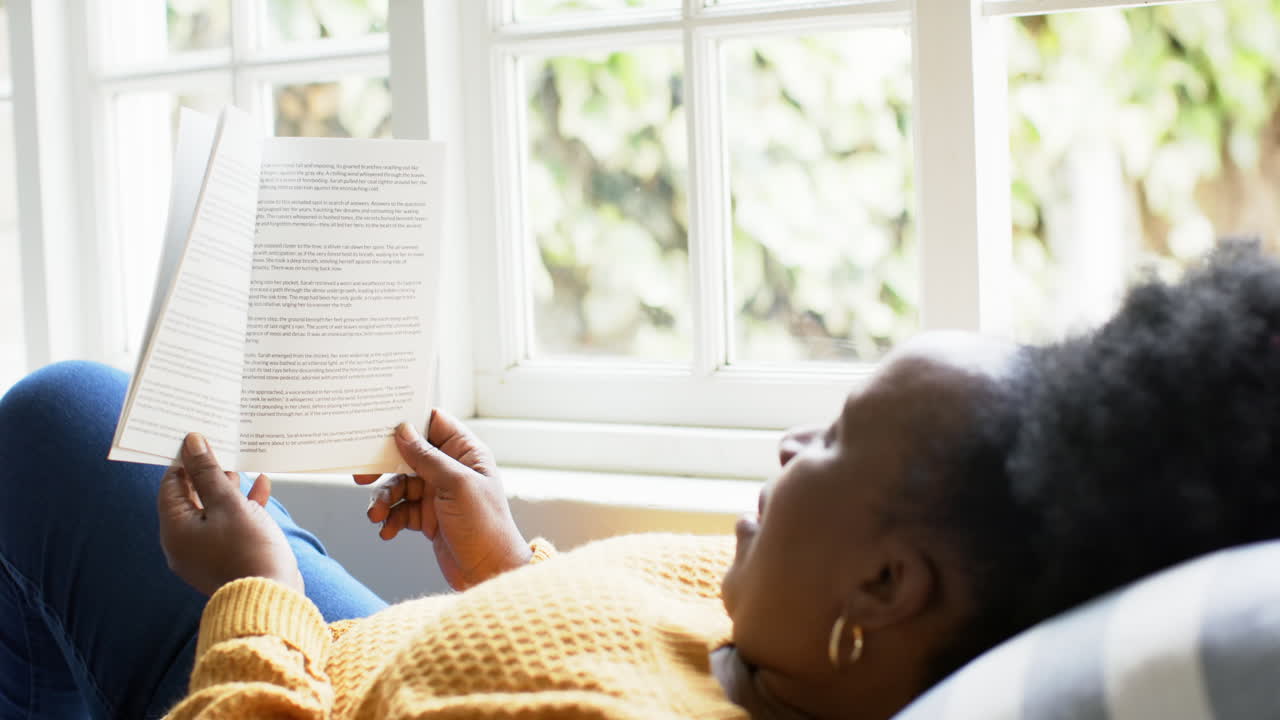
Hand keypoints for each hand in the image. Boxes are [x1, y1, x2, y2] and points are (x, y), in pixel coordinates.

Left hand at [158, 433, 302, 595]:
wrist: (271, 597)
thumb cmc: (247, 549)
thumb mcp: (228, 504)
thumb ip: (209, 473)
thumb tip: (192, 443)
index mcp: (175, 529)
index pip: (171, 485)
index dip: (185, 460)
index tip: (201, 439)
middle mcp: (184, 542)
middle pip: (191, 498)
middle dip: (209, 473)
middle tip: (223, 448)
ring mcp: (206, 552)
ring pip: (213, 510)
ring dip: (228, 488)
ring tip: (243, 466)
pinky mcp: (227, 558)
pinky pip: (229, 526)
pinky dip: (242, 507)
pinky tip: (261, 488)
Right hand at [354, 411, 528, 589]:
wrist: (489, 573)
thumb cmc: (485, 526)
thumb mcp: (456, 485)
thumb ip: (428, 457)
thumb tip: (403, 430)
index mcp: (466, 453)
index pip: (434, 423)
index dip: (408, 420)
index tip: (379, 426)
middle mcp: (451, 469)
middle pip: (409, 455)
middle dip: (384, 466)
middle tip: (361, 476)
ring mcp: (438, 493)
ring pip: (400, 485)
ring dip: (384, 499)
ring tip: (377, 516)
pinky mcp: (428, 517)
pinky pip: (401, 509)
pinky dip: (391, 519)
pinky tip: (388, 531)